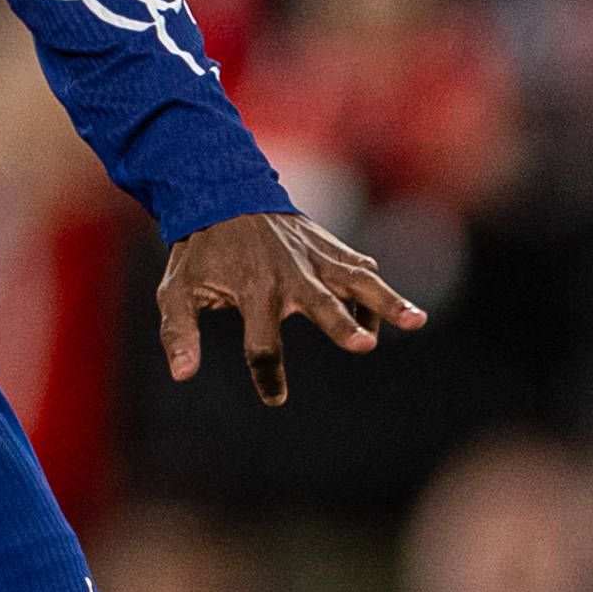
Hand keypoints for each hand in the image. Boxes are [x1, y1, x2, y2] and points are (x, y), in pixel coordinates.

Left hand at [156, 210, 424, 405]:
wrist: (221, 194)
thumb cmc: (199, 251)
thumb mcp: (175, 290)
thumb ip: (178, 332)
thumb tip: (182, 375)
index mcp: (252, 290)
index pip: (262, 343)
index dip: (268, 374)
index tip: (275, 398)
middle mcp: (289, 275)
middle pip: (320, 305)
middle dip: (341, 325)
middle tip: (364, 344)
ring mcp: (313, 258)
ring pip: (356, 282)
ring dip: (387, 301)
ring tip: (417, 320)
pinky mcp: (328, 247)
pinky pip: (357, 267)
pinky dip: (373, 287)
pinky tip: (393, 310)